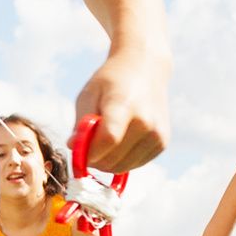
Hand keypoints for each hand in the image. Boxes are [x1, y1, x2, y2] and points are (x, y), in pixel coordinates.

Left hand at [72, 51, 167, 173]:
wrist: (146, 69)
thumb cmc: (112, 81)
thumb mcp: (89, 94)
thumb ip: (80, 123)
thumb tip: (73, 148)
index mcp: (125, 105)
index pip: (107, 140)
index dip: (88, 151)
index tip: (78, 148)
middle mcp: (146, 122)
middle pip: (113, 159)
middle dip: (93, 159)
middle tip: (86, 146)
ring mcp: (157, 134)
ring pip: (122, 167)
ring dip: (106, 161)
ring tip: (102, 141)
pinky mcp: (161, 143)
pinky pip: (134, 164)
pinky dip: (121, 159)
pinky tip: (119, 141)